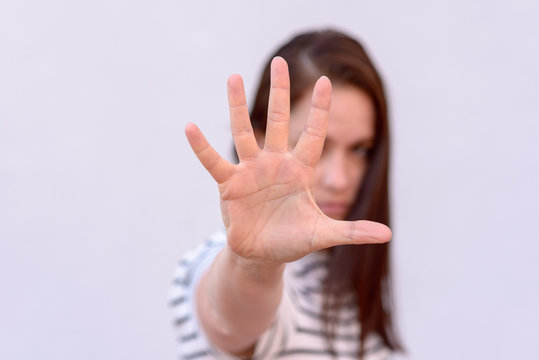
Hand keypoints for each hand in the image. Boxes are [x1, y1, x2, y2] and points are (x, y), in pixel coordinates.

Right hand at [185, 57, 390, 263]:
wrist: (262, 255)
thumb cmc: (293, 240)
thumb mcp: (323, 234)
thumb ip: (352, 231)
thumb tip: (388, 234)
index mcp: (300, 171)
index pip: (313, 134)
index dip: (319, 110)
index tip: (327, 81)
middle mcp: (275, 164)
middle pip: (279, 121)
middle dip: (281, 92)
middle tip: (280, 61)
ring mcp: (251, 171)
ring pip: (245, 132)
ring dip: (239, 105)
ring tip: (234, 77)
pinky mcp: (230, 184)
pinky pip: (214, 162)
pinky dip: (202, 147)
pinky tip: (190, 128)